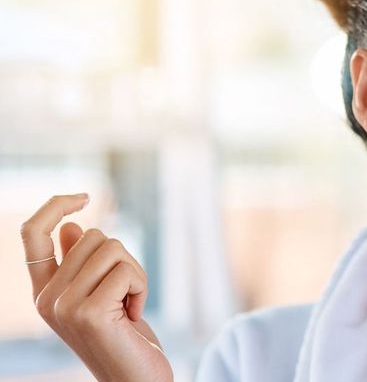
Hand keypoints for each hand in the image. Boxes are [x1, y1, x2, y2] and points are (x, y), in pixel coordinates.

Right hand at [20, 193, 173, 381]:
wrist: (135, 380)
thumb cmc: (122, 336)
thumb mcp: (101, 295)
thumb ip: (81, 264)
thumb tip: (71, 226)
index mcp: (45, 290)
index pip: (31, 234)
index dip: (53, 206)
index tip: (84, 196)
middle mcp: (46, 298)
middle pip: (93, 236)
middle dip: (124, 259)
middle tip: (126, 295)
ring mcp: (63, 306)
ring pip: (112, 248)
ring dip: (135, 273)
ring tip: (129, 306)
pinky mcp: (88, 312)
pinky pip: (126, 271)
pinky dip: (141, 288)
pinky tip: (134, 316)